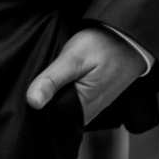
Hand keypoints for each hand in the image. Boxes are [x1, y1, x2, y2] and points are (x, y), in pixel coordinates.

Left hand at [25, 25, 145, 123]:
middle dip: (44, 103)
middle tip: (36, 84)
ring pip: (64, 110)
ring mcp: (92, 108)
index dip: (34, 109)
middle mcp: (87, 115)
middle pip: (55, 116)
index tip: (26, 94)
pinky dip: (65, 95)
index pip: (48, 120)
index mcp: (81, 110)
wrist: (131, 38)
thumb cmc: (105, 45)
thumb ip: (52, 80)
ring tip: (47, 82)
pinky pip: (74, 104)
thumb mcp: (73, 58)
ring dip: (54, 98)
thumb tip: (32, 102)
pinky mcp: (94, 100)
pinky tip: (61, 82)